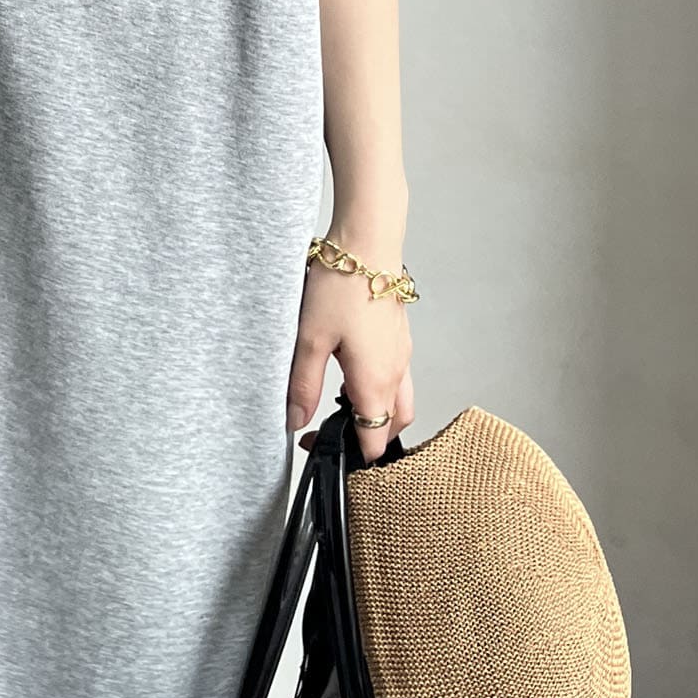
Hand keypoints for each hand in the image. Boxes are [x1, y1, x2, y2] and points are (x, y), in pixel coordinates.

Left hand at [286, 236, 413, 461]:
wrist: (368, 243)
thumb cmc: (340, 287)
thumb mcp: (310, 339)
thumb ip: (303, 385)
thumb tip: (295, 421)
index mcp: (376, 382)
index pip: (375, 440)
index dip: (350, 455)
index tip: (318, 446)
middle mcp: (397, 373)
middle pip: (394, 426)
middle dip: (369, 438)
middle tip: (334, 433)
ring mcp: (402, 354)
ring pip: (400, 401)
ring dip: (377, 412)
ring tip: (341, 404)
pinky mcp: (399, 336)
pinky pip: (398, 376)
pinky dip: (380, 388)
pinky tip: (352, 370)